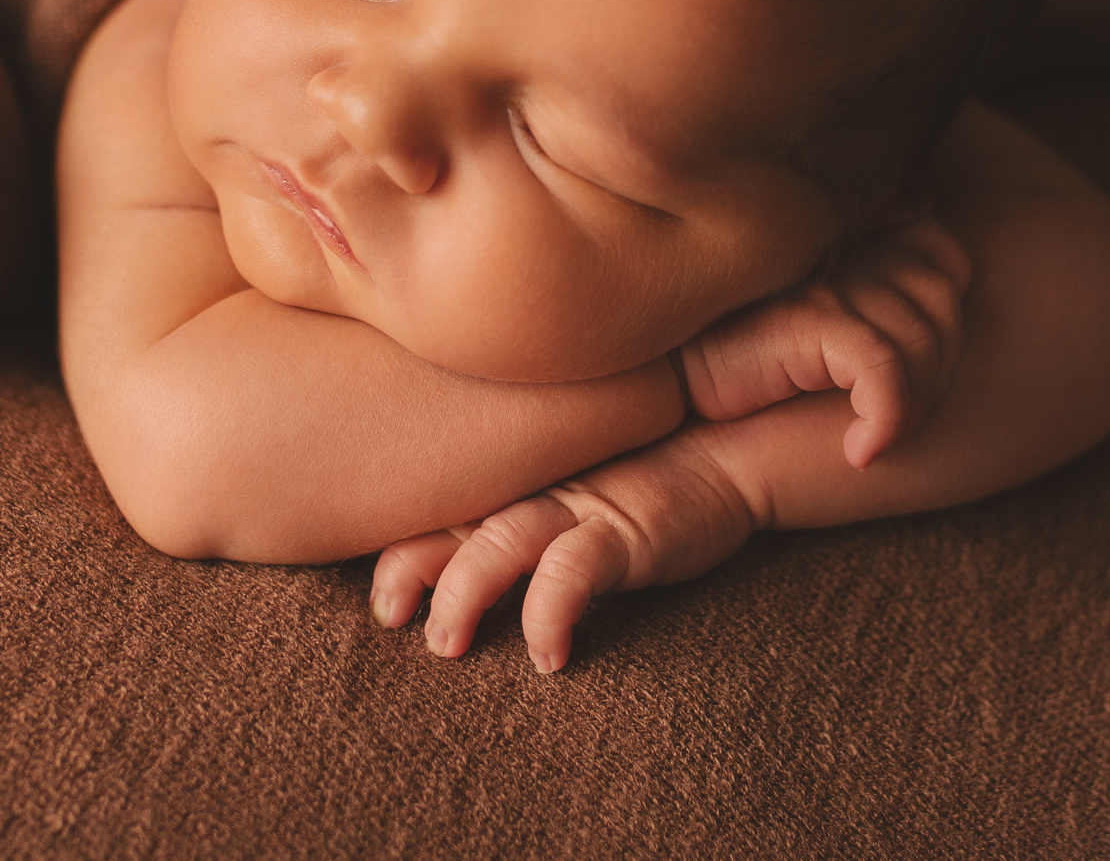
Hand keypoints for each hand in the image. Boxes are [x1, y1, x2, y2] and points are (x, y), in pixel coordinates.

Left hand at [370, 430, 756, 673]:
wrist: (728, 453)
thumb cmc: (643, 488)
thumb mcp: (570, 506)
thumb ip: (520, 528)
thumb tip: (460, 585)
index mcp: (516, 484)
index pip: (441, 509)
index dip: (400, 549)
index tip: (381, 600)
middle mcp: (535, 487)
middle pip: (453, 519)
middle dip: (409, 566)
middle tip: (390, 616)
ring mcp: (579, 504)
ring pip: (499, 540)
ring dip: (463, 594)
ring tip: (446, 646)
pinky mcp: (625, 528)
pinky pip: (574, 570)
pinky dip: (549, 613)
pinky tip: (546, 656)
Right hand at [674, 213, 970, 468]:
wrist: (663, 385)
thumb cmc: (742, 364)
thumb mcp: (817, 328)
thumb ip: (871, 306)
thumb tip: (944, 303)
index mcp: (850, 237)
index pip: (946, 260)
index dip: (946, 324)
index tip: (911, 377)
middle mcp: (842, 247)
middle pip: (944, 303)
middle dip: (935, 374)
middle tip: (889, 420)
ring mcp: (827, 281)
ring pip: (922, 343)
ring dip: (911, 407)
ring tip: (873, 437)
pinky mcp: (809, 319)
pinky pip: (886, 373)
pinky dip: (886, 422)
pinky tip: (860, 452)